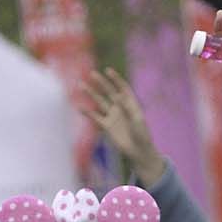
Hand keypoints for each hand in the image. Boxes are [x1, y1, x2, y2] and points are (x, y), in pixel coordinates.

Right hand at [80, 68, 165, 187]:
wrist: (138, 150)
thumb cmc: (142, 134)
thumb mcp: (137, 120)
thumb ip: (128, 108)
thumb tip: (118, 96)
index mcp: (130, 102)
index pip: (122, 87)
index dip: (115, 79)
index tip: (107, 71)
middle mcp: (120, 106)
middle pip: (109, 91)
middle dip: (101, 83)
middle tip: (92, 74)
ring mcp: (113, 115)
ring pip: (100, 101)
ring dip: (91, 94)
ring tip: (81, 85)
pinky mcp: (107, 125)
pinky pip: (95, 117)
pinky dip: (88, 112)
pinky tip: (79, 107)